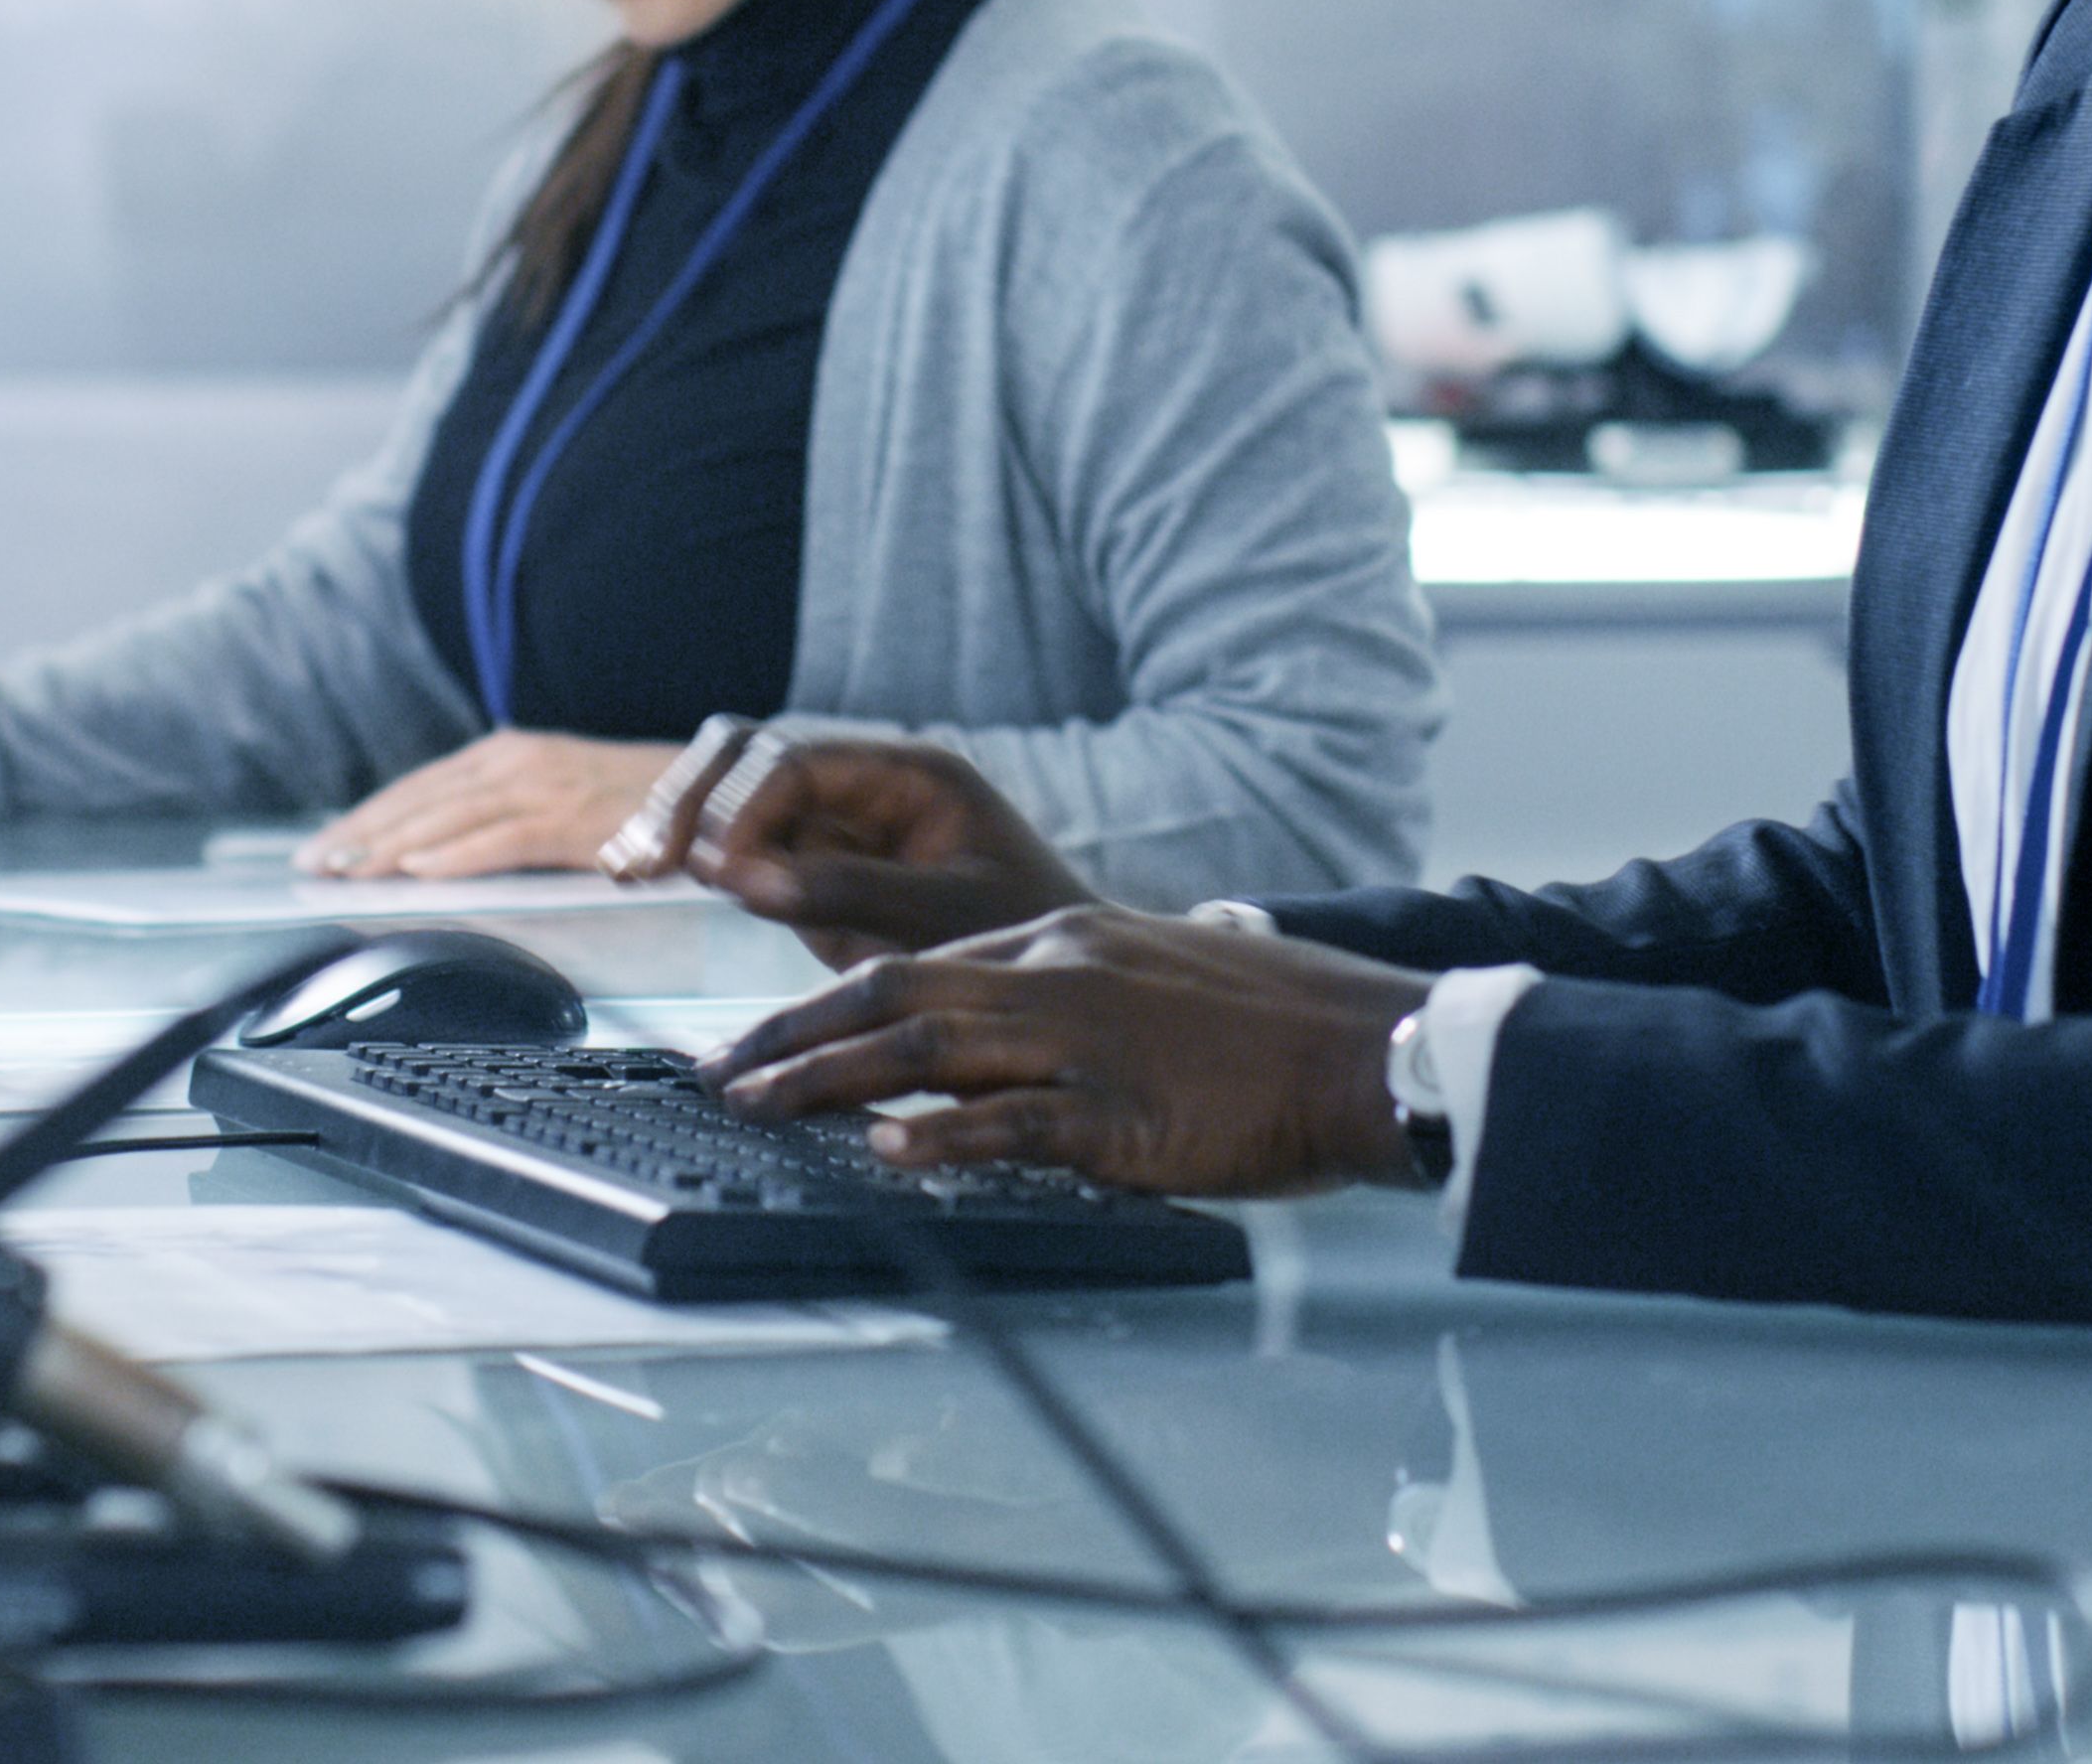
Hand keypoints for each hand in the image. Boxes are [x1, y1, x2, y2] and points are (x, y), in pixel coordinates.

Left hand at [305, 730, 681, 876]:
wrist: (720, 794)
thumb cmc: (640, 805)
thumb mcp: (560, 798)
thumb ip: (506, 814)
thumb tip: (442, 851)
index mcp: (513, 754)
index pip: (423, 787)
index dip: (369, 818)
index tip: (324, 848)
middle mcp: (521, 761)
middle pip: (424, 799)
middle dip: (363, 834)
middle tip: (313, 866)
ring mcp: (549, 788)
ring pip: (452, 818)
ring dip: (393, 846)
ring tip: (348, 871)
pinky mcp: (576, 821)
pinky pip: (505, 839)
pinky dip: (459, 853)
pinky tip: (421, 870)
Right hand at [597, 726, 1096, 962]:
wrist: (1060, 988)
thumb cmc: (1027, 940)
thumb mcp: (946, 919)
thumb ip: (848, 891)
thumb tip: (740, 878)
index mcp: (911, 775)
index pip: (795, 763)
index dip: (741, 811)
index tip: (712, 873)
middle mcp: (863, 782)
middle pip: (747, 752)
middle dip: (689, 799)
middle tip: (646, 863)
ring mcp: (834, 819)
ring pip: (726, 784)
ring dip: (674, 815)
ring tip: (630, 865)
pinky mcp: (812, 862)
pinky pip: (733, 837)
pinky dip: (684, 847)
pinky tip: (638, 870)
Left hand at [699, 906, 1425, 1200]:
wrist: (1371, 1042)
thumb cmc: (1273, 1024)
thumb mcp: (1153, 978)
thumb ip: (1069, 1002)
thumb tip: (991, 1052)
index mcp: (1064, 940)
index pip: (915, 962)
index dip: (824, 1000)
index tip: (760, 1036)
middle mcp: (1060, 973)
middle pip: (895, 993)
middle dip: (793, 1035)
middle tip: (719, 1075)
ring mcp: (1089, 1040)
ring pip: (928, 1047)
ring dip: (830, 1079)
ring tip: (758, 1107)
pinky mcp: (1125, 1112)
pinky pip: (1015, 1122)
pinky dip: (942, 1135)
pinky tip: (884, 1151)